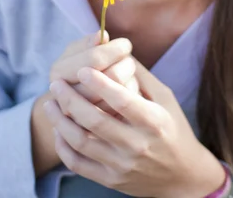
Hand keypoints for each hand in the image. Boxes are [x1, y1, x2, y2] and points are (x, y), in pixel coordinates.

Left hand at [45, 60, 225, 197]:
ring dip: (61, 121)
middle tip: (56, 83)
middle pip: (95, 121)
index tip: (82, 69)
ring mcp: (122, 165)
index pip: (122, 100)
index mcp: (153, 121)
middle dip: (71, 99)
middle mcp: (137, 145)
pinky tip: (58, 130)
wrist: (183, 175)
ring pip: (82, 143)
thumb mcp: (165, 98)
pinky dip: (64, 147)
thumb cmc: (173, 128)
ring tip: (49, 103)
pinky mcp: (111, 180)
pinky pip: (79, 164)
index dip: (100, 84)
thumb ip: (141, 76)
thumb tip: (118, 51)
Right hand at [50, 31, 138, 112]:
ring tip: (125, 76)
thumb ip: (89, 43)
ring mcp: (79, 119)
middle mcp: (64, 97)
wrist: (71, 108)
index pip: (96, 58)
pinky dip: (128, 100)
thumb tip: (102, 36)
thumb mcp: (77, 52)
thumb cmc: (78, 68)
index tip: (125, 45)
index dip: (115, 49)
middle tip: (127, 61)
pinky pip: (123, 114)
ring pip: (121, 96)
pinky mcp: (94, 135)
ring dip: (128, 81)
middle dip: (126, 65)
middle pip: (113, 75)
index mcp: (59, 72)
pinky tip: (124, 95)